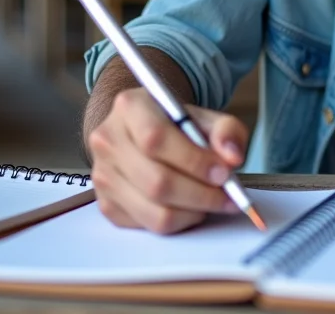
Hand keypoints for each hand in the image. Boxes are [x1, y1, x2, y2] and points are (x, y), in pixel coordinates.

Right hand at [86, 88, 248, 233]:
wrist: (143, 131)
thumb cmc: (177, 124)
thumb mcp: (205, 116)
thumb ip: (226, 130)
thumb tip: (232, 157)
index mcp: (129, 107)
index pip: (156, 139)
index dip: (194, 161)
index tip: (224, 173)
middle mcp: (107, 141)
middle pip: (156, 182)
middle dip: (201, 195)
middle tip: (228, 197)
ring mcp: (102, 176)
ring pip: (154, 212)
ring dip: (193, 212)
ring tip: (213, 202)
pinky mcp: (106, 204)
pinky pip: (148, 226)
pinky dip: (179, 222)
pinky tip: (191, 207)